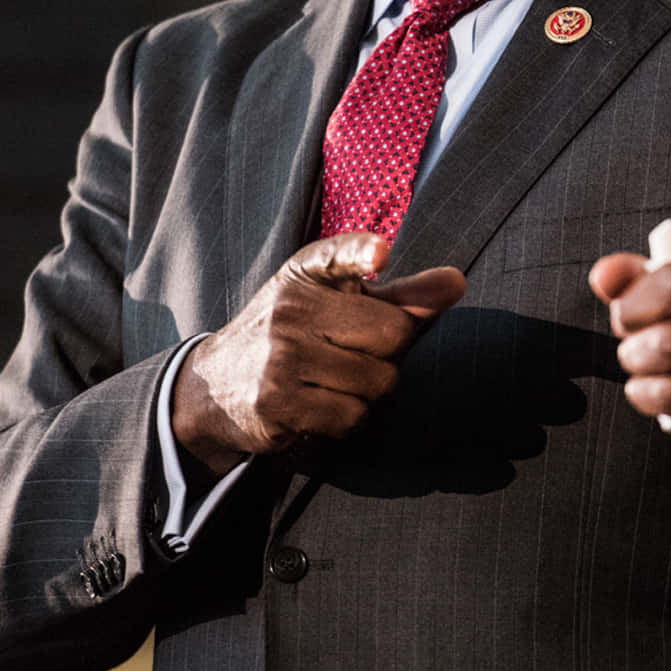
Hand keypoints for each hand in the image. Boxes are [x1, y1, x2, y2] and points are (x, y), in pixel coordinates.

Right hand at [170, 233, 465, 472]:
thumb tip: (457, 282)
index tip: (380, 254)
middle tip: (354, 353)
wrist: (212, 385)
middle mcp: (290, 310)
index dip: (361, 252)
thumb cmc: (292, 333)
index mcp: (305, 274)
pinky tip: (319, 405)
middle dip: (389, 352)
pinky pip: (351, 416)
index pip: (337, 254)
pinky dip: (347, 418)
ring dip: (368, 391)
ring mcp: (281, 358)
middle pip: (392, 334)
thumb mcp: (336, 301)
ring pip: (377, 382)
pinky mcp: (276, 403)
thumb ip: (401, 294)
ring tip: (333, 380)